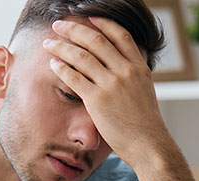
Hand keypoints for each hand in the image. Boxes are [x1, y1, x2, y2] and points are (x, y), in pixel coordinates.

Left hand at [44, 17, 171, 169]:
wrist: (149, 144)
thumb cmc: (145, 125)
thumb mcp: (144, 93)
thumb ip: (132, 78)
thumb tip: (120, 71)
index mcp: (139, 68)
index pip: (120, 35)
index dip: (102, 23)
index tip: (88, 17)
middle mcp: (125, 72)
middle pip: (95, 40)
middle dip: (73, 29)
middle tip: (59, 25)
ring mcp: (111, 85)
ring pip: (81, 56)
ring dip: (61, 46)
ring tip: (49, 43)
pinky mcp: (97, 100)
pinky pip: (74, 77)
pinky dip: (61, 68)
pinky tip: (53, 64)